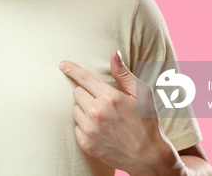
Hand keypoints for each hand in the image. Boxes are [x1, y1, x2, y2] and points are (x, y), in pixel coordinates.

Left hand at [59, 52, 182, 175]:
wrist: (149, 157)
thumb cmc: (147, 122)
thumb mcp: (141, 94)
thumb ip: (123, 74)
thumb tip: (113, 53)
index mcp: (110, 98)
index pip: (84, 78)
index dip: (71, 69)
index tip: (62, 64)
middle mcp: (97, 113)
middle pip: (77, 92)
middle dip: (87, 93)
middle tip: (103, 101)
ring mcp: (90, 130)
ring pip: (75, 109)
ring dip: (85, 110)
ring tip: (104, 117)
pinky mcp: (86, 144)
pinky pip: (76, 126)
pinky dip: (85, 126)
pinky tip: (101, 129)